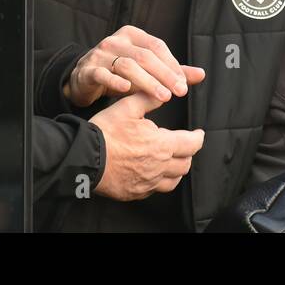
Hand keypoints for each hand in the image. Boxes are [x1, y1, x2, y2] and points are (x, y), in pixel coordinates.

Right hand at [63, 24, 204, 106]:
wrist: (83, 78)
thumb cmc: (118, 72)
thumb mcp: (144, 68)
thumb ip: (171, 70)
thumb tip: (200, 74)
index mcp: (131, 35)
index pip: (156, 46)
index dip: (172, 64)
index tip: (184, 83)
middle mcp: (116, 41)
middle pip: (144, 56)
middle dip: (164, 75)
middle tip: (179, 92)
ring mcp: (100, 54)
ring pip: (127, 65)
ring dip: (147, 82)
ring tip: (162, 97)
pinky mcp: (87, 70)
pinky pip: (102, 75)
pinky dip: (115, 82)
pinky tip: (128, 90)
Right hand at [90, 91, 204, 200]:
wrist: (84, 158)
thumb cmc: (105, 133)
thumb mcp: (127, 107)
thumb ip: (149, 98)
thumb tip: (163, 92)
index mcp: (162, 145)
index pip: (192, 144)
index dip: (198, 137)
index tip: (199, 134)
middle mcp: (159, 167)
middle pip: (185, 163)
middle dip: (189, 153)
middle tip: (185, 145)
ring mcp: (148, 182)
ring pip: (173, 180)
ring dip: (177, 169)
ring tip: (173, 160)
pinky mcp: (136, 192)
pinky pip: (156, 189)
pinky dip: (159, 181)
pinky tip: (153, 173)